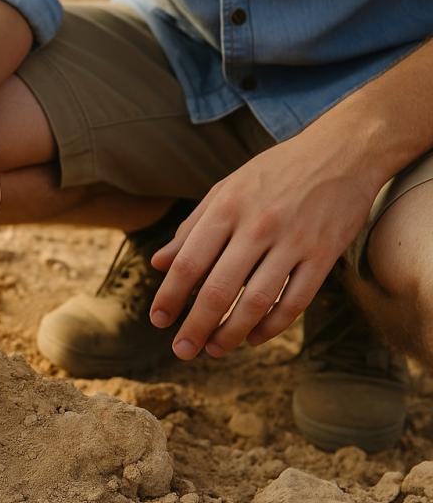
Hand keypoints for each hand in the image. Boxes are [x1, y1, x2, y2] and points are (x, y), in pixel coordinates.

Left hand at [148, 131, 380, 358]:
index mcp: (227, 208)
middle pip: (219, 289)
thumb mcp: (227, 189)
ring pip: (257, 302)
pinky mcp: (324, 255)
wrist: (344, 151)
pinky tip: (254, 337)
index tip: (158, 321)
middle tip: (181, 350)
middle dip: (196, 326)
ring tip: (214, 349)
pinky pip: (295, 301)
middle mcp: (258, 226)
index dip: (170, 296)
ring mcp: (294, 242)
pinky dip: (272, 326)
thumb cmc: (276, 172)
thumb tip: (158, 263)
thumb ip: (192, 228)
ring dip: (232, 333)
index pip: (188, 262)